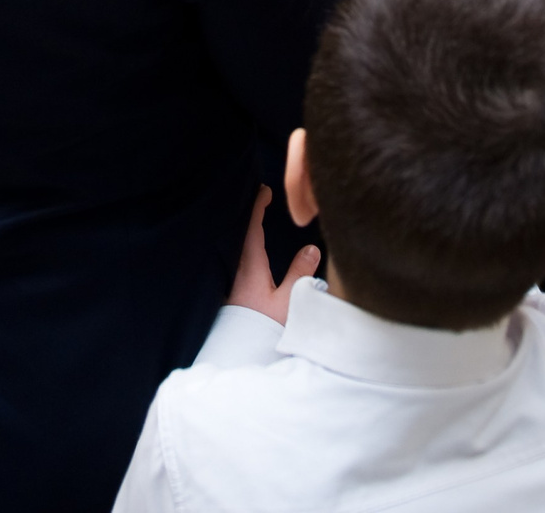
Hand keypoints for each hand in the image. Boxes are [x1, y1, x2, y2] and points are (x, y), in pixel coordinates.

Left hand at [226, 186, 319, 325]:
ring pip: (239, 248)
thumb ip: (300, 274)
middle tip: (259, 198)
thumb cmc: (263, 329)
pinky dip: (245, 249)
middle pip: (241, 234)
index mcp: (250, 267)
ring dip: (248, 233)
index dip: (256, 207)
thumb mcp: (289, 302)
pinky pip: (238, 262)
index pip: (252, 229)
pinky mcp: (232, 294)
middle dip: (250, 215)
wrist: (240, 354)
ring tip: (256, 221)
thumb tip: (312, 248)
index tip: (262, 190)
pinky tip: (250, 253)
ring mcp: (232, 282)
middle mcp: (237, 270)